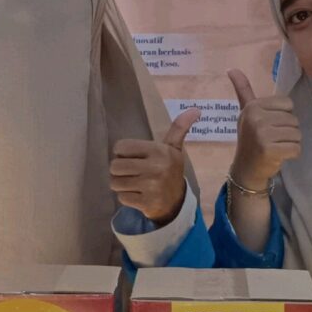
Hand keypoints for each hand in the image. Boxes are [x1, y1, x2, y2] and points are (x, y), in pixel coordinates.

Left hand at [110, 107, 198, 222]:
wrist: (177, 202)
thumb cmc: (170, 170)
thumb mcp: (174, 148)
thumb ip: (179, 128)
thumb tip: (196, 109)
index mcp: (159, 150)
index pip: (121, 147)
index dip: (122, 153)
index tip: (134, 158)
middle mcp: (155, 167)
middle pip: (115, 166)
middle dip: (119, 171)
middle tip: (132, 173)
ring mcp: (151, 186)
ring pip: (115, 182)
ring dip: (121, 185)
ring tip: (134, 184)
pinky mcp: (146, 202)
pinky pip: (121, 198)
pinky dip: (126, 198)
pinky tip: (138, 195)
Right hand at [228, 69, 301, 193]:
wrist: (246, 170)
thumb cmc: (250, 139)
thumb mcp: (246, 112)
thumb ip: (243, 90)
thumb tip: (231, 68)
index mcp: (253, 106)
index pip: (288, 105)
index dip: (284, 117)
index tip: (270, 126)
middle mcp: (256, 118)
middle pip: (293, 120)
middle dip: (288, 132)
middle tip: (272, 140)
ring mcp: (262, 134)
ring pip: (297, 134)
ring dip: (291, 143)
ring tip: (276, 147)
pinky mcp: (269, 150)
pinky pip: (296, 148)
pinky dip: (292, 154)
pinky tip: (279, 156)